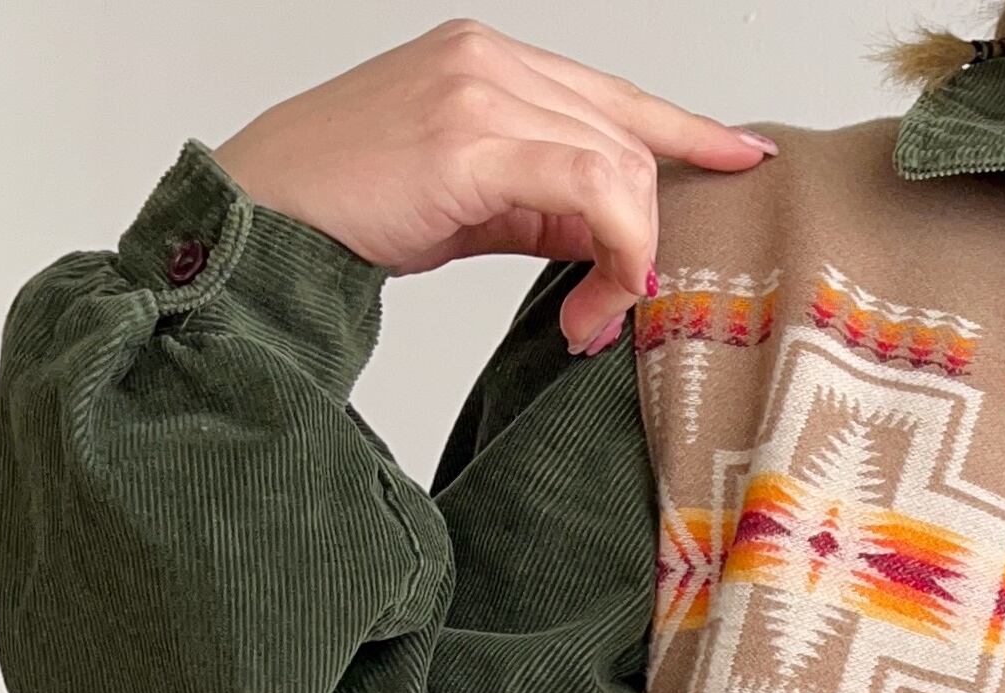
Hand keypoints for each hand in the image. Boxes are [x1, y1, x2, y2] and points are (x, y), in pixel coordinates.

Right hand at [213, 18, 773, 351]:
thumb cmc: (352, 207)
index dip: (686, 131)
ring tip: (591, 321)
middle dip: (642, 237)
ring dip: (626, 260)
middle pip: (627, 140)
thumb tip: (610, 242)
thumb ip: (542, 204)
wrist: (263, 214)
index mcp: (488, 60)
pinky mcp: (470, 138)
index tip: (741, 156)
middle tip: (616, 313)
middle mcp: (490, 59)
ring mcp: (480, 91)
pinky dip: (612, 254)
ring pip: (619, 168)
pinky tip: (591, 306)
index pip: (615, 94)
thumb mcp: (470, 202)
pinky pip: (591, 191)